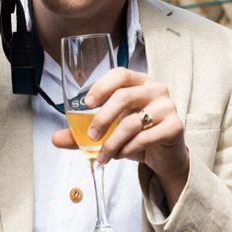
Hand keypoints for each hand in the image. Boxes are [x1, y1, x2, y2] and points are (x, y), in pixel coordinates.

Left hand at [51, 67, 189, 185]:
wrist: (164, 157)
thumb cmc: (136, 136)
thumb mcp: (109, 132)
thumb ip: (82, 134)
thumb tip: (55, 138)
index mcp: (139, 82)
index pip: (120, 74)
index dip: (102, 86)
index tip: (87, 103)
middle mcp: (155, 89)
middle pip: (124, 96)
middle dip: (103, 118)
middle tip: (91, 136)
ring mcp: (167, 106)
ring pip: (132, 122)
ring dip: (113, 142)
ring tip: (104, 156)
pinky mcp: (175, 126)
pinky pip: (145, 137)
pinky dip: (128, 149)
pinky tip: (121, 155)